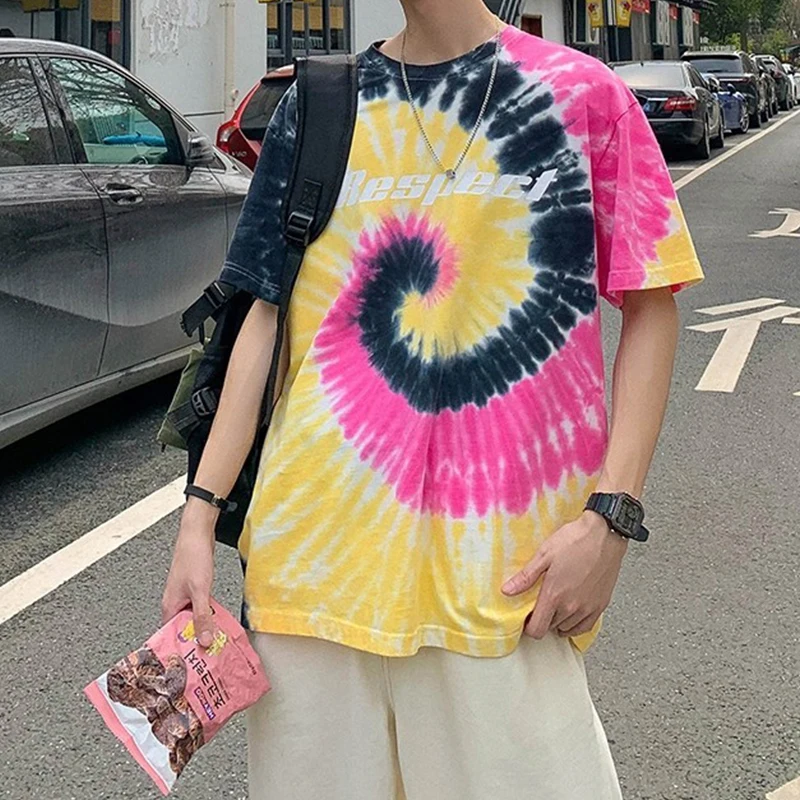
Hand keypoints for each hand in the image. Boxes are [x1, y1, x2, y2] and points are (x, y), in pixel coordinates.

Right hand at [161, 498, 217, 647]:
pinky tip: (218, 621)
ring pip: (194, 619)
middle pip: (184, 629)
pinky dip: (208, 616)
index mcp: (169, 606)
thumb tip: (203, 639)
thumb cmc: (192, 557)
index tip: (192, 663)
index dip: (181, 650)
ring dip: (204, 628)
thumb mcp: (200, 591)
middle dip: (196, 641)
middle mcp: (174, 603)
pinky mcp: (194, 588)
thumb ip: (202, 617)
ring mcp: (184, 596)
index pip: (171, 636)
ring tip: (216, 641)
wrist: (197, 533)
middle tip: (210, 655)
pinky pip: (200, 609)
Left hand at [501, 511, 627, 638]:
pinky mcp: (601, 605)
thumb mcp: (544, 555)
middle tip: (541, 604)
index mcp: (554, 595)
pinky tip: (571, 614)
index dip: (528, 627)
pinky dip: (575, 625)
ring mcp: (588, 608)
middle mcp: (572, 606)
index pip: (537, 629)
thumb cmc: (575, 540)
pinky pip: (585, 627)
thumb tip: (507, 590)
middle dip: (542, 619)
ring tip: (555, 605)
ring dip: (558, 621)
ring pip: (567, 628)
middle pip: (550, 628)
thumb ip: (526, 577)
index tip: (526, 618)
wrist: (604, 534)